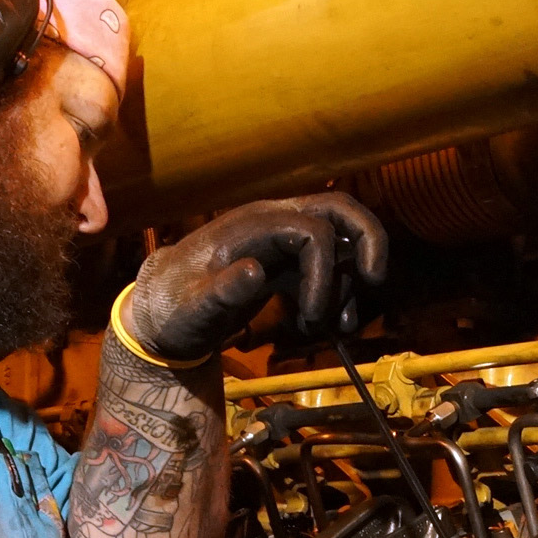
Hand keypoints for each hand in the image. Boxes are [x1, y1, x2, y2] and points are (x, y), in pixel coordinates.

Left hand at [121, 194, 388, 366]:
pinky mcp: (283, 263)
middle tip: (376, 279)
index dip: (324, 273)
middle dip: (367, 240)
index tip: (312, 319)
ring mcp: (280, 241)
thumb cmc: (173, 309)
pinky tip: (324, 327)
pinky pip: (325, 267)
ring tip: (335, 327)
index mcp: (251, 227)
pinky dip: (334, 294)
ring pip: (338, 241)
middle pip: (338, 210)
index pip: (311, 231)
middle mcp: (272, 224)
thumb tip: (255, 271)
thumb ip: (222, 292)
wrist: (161, 313)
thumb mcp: (192, 309)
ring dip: (347, 282)